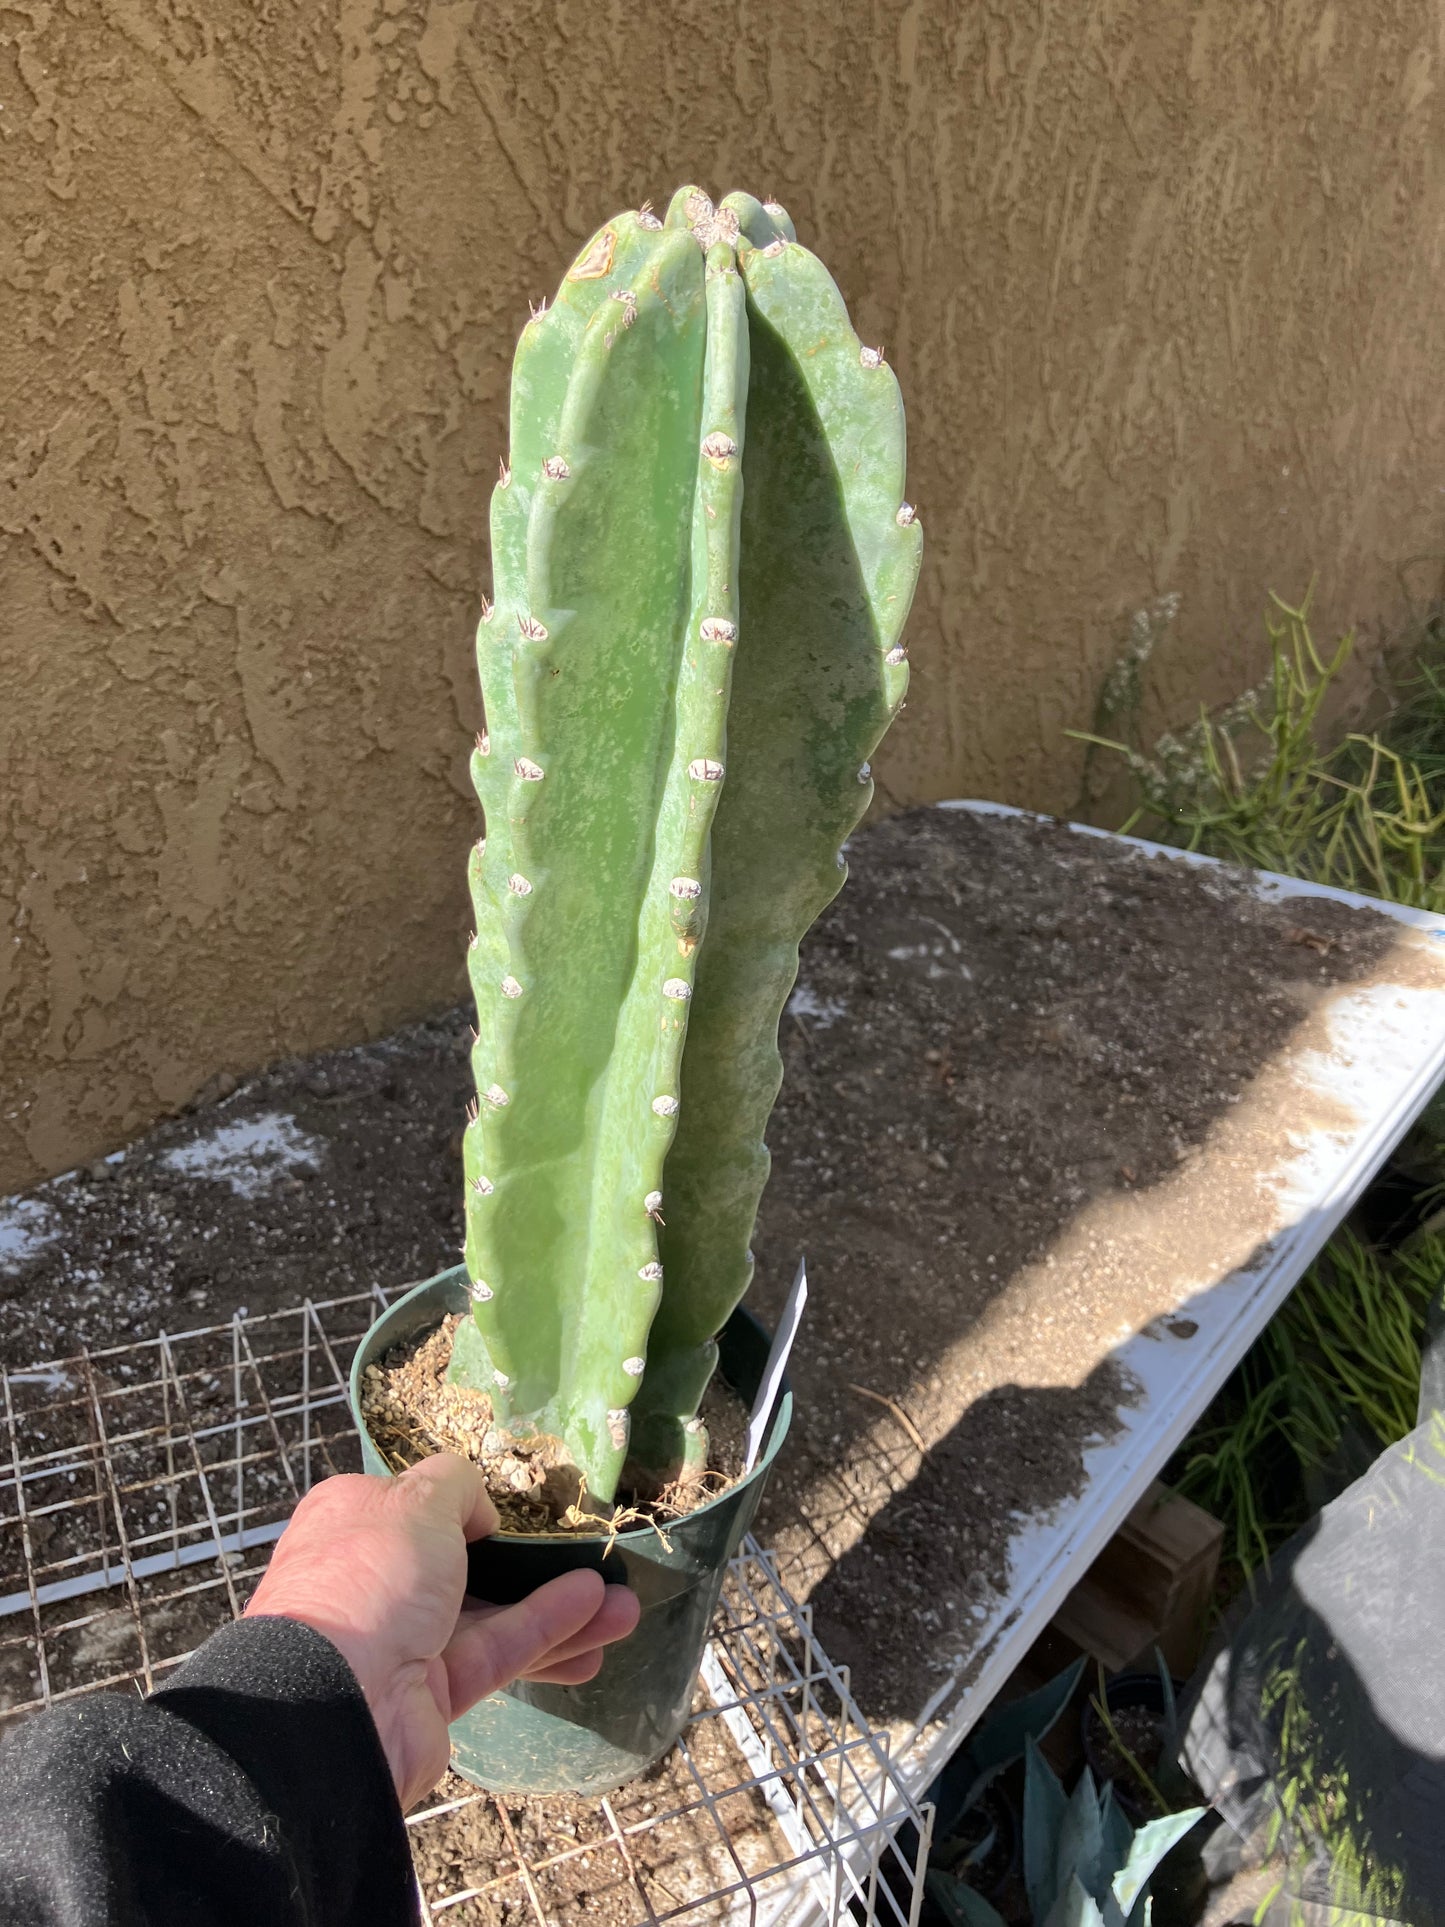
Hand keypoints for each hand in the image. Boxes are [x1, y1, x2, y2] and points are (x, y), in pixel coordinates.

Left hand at [245, 1454, 639, 1807]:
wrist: (333, 1703)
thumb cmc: (370, 1576)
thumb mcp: (418, 1500)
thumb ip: (457, 1486)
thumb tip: (477, 1511)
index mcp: (353, 1523)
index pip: (410, 1504)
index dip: (460, 1503)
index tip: (509, 1505)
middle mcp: (375, 1580)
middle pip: (463, 1565)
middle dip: (527, 1563)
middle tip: (589, 1557)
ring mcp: (404, 1642)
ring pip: (493, 1615)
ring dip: (559, 1608)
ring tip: (626, 1604)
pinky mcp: (435, 1694)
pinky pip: (500, 1653)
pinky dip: (548, 1633)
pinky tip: (602, 1617)